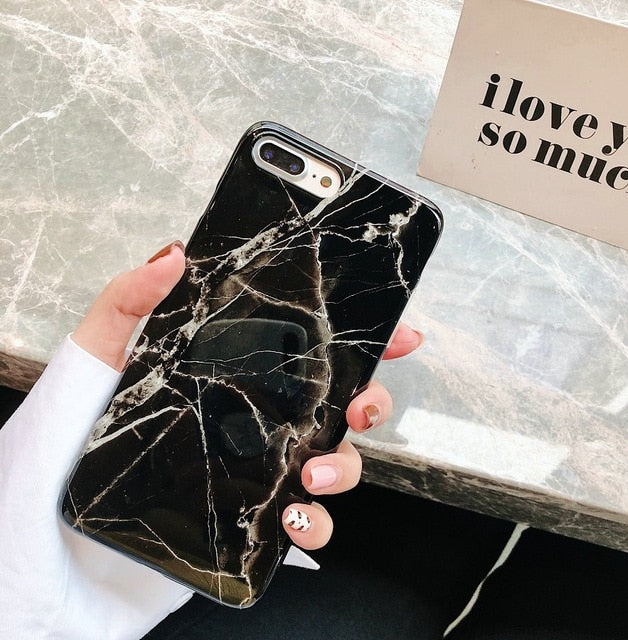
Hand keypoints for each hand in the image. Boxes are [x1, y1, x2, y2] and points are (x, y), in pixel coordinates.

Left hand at [73, 241, 423, 550]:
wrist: (49, 539)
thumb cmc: (65, 445)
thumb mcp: (93, 361)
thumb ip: (127, 303)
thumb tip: (172, 253)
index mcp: (229, 376)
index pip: (306, 349)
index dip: (361, 339)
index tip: (399, 334)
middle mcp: (251, 420)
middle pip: (337, 405)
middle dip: (370, 403)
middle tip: (358, 409)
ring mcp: (254, 470)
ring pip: (333, 463)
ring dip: (344, 467)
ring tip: (311, 472)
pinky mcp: (250, 520)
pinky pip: (304, 522)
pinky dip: (316, 523)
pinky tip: (295, 517)